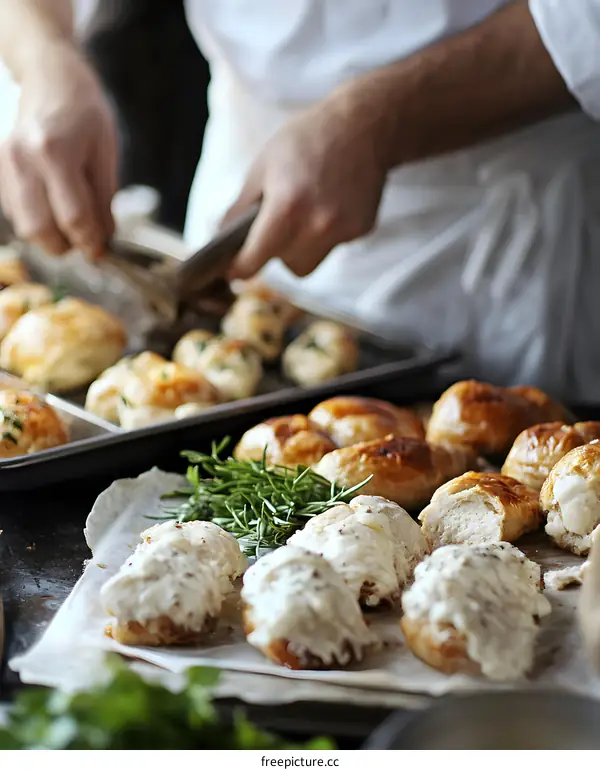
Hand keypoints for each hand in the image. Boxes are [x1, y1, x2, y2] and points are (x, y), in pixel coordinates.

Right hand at [0, 42, 116, 258]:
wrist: (47, 75)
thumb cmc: (83, 110)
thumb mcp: (104, 153)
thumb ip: (103, 201)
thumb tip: (104, 240)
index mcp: (54, 152)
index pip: (74, 218)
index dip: (91, 242)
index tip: (102, 251)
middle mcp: (22, 159)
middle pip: (40, 230)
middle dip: (66, 245)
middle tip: (85, 240)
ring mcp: (5, 163)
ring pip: (24, 226)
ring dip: (50, 236)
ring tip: (71, 222)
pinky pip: (15, 212)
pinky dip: (37, 219)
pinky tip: (53, 206)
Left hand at [224, 78, 394, 279]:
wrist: (362, 126)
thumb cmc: (306, 140)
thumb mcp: (262, 167)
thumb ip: (239, 209)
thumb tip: (221, 239)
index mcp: (286, 208)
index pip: (254, 260)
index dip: (239, 268)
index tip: (232, 270)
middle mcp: (317, 225)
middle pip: (286, 266)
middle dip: (276, 252)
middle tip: (276, 225)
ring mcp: (342, 230)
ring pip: (310, 263)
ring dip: (300, 249)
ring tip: (304, 215)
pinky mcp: (361, 229)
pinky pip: (332, 247)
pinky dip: (324, 235)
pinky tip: (329, 205)